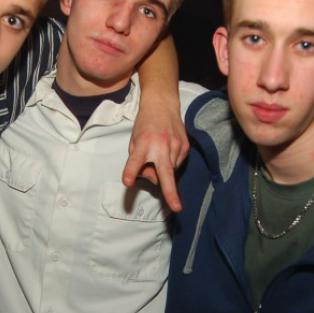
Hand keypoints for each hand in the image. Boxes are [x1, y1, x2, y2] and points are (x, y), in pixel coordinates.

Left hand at [122, 94, 188, 212]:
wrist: (162, 105)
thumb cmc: (144, 125)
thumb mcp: (134, 141)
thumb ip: (139, 161)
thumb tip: (154, 179)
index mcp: (143, 143)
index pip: (135, 161)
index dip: (131, 172)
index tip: (128, 182)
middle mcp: (161, 146)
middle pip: (166, 173)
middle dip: (171, 192)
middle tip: (176, 208)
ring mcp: (176, 146)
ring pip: (170, 171)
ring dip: (163, 170)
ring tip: (158, 153)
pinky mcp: (186, 147)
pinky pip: (177, 164)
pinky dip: (170, 162)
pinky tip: (166, 150)